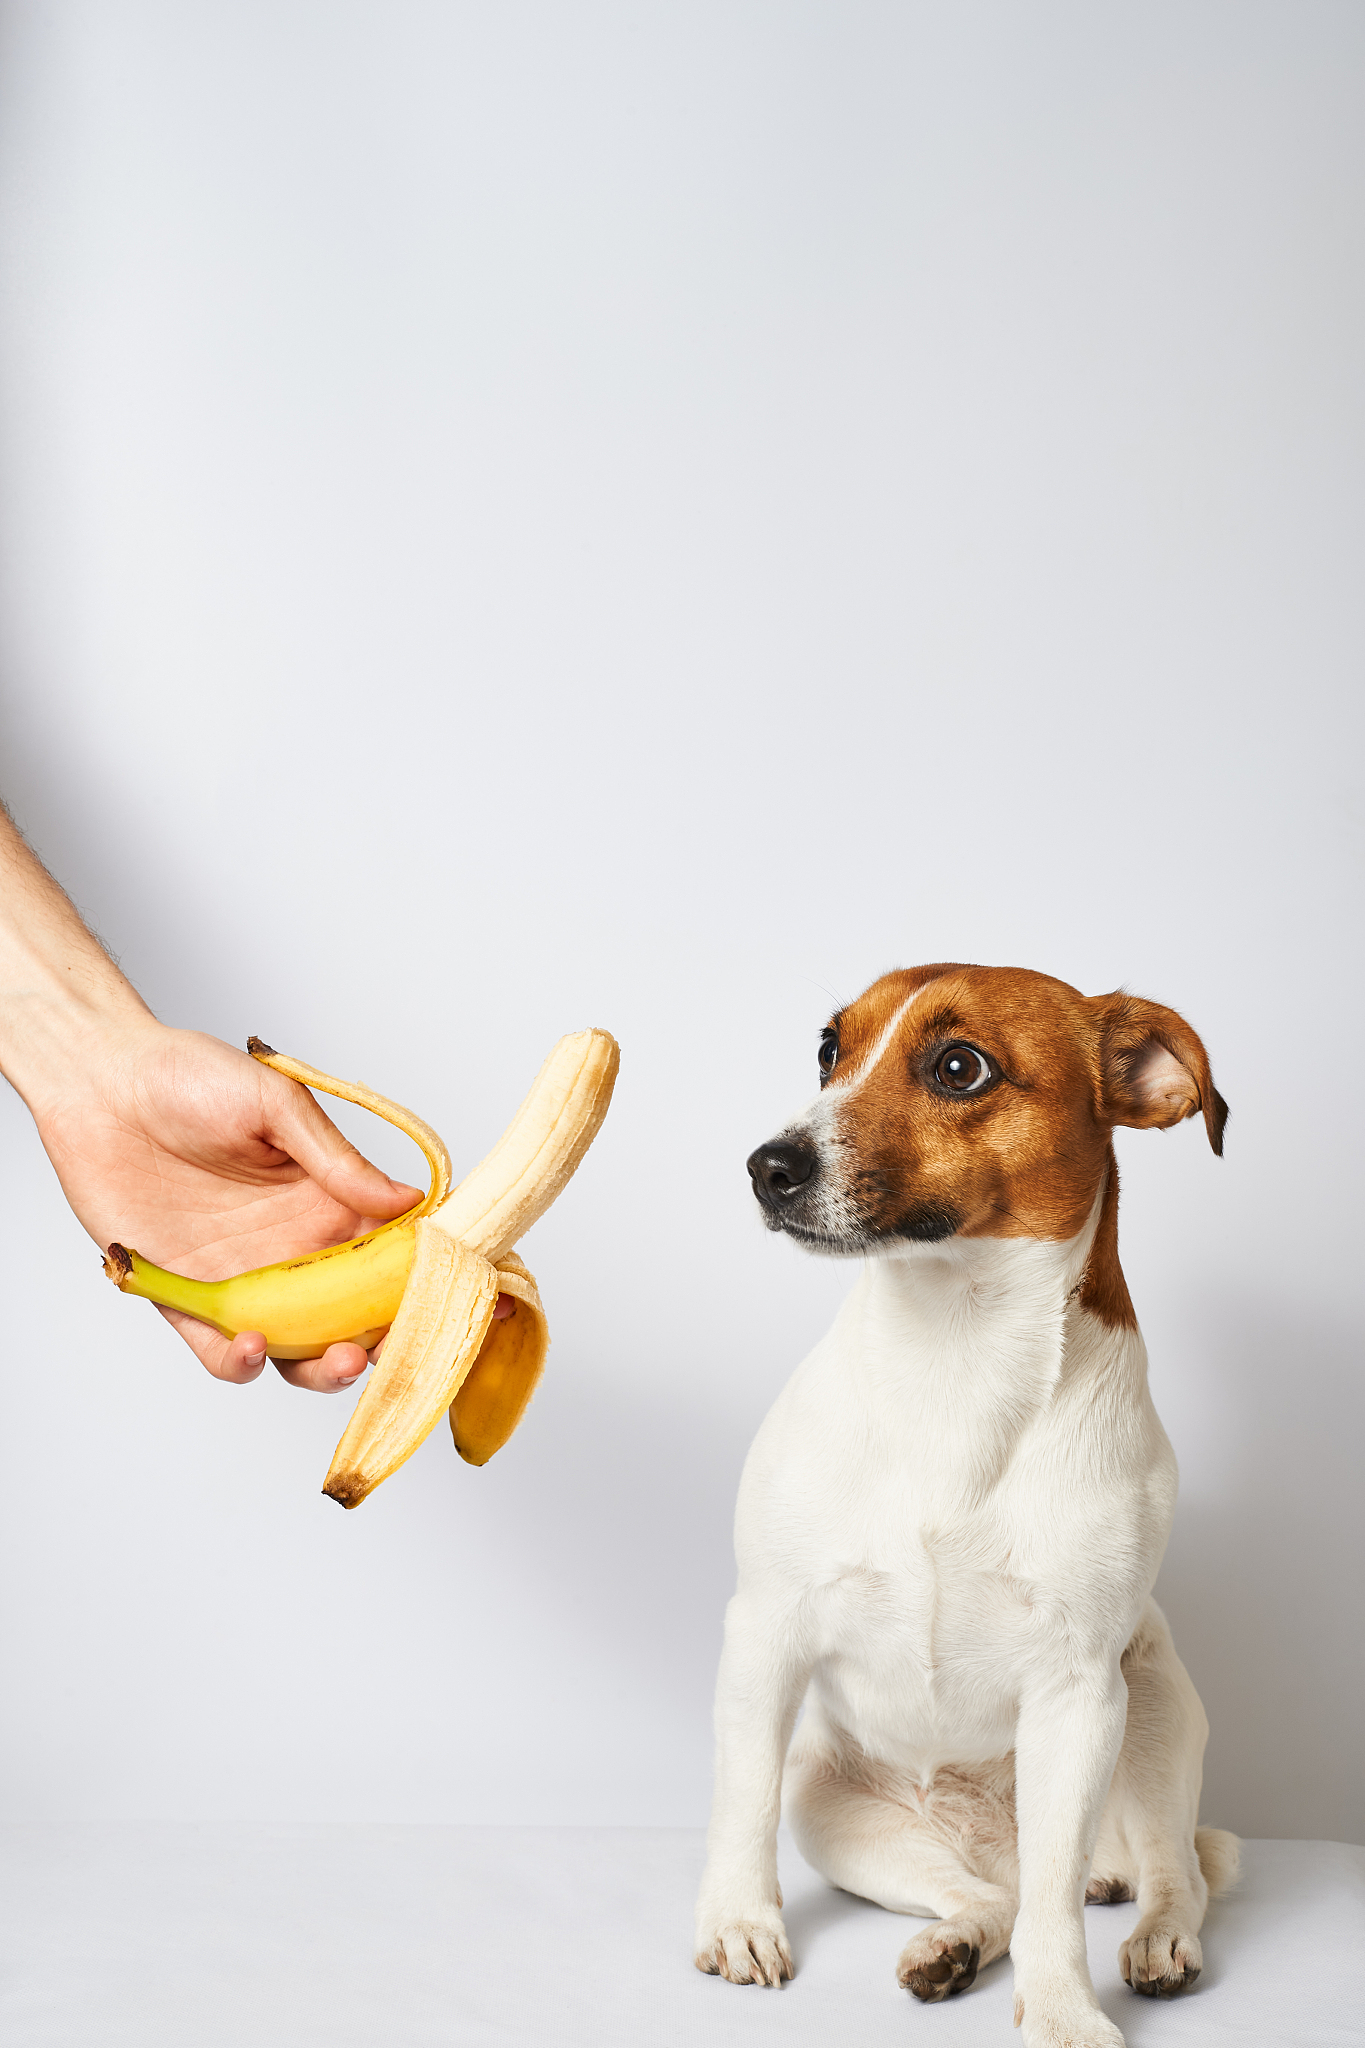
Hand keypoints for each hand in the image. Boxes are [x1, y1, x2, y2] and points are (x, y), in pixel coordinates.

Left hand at [30, 1019, 489, 1390]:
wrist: (101, 1084)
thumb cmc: (190, 1076)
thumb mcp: (277, 1104)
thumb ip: (338, 1160)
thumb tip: (409, 1202)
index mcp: (327, 1202)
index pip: (391, 1256)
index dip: (425, 1282)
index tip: (454, 1297)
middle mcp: (294, 1250)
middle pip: (354, 1317)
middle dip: (384, 1342)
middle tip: (393, 1344)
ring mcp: (244, 1279)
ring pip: (298, 1350)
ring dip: (325, 1368)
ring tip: (342, 1359)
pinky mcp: (187, 1298)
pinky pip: (220, 1353)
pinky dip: (243, 1363)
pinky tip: (254, 1345)